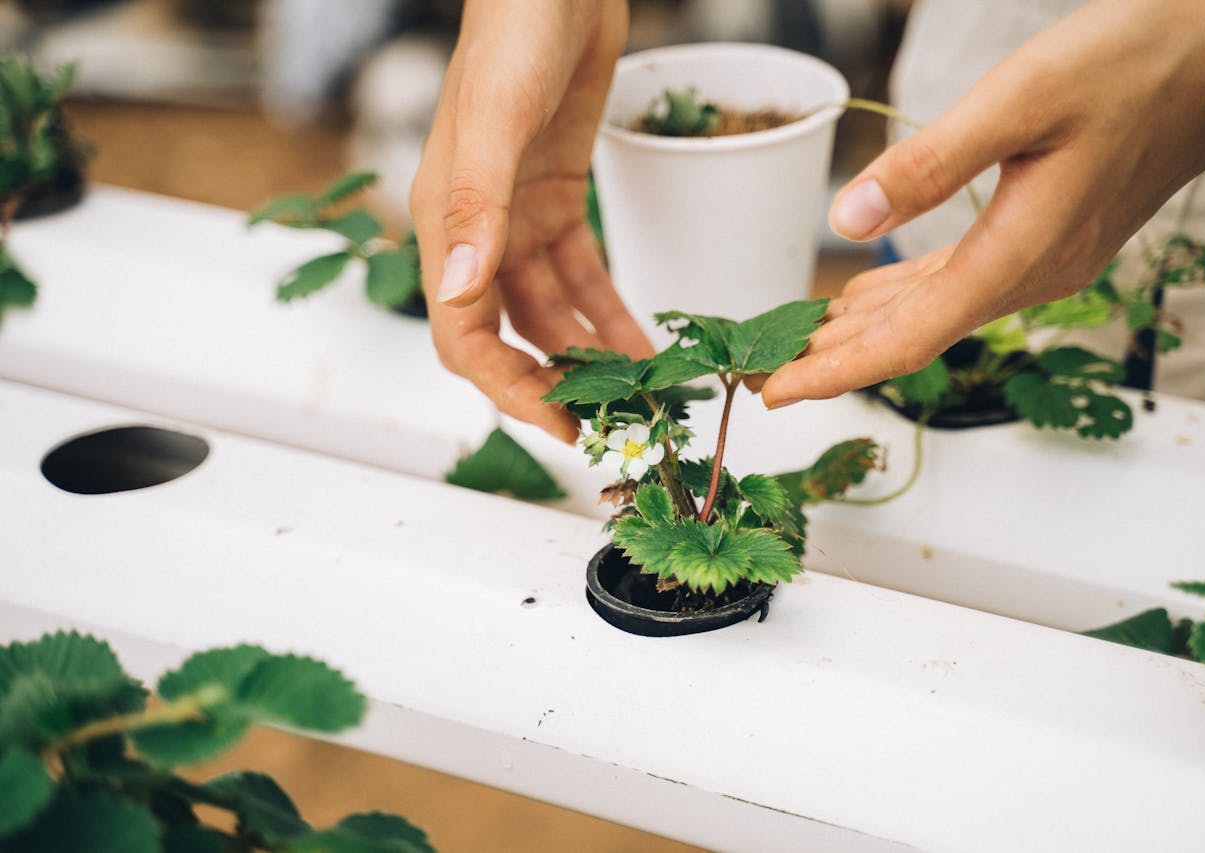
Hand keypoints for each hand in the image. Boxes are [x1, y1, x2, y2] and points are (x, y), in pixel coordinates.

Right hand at [410, 0, 651, 442]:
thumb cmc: (517, 28)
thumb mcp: (496, 119)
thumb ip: (477, 206)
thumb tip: (462, 292)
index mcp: (448, 221)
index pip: (464, 334)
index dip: (508, 387)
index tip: (560, 423)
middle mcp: (477, 229)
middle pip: (507, 334)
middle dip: (552, 382)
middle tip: (607, 422)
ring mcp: (517, 216)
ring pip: (548, 312)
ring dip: (586, 354)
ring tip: (636, 393)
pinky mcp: (557, 198)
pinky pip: (580, 276)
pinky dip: (607, 312)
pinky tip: (639, 342)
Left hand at [763, 0, 1204, 407]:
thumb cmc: (1134, 63)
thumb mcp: (1020, 100)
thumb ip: (929, 167)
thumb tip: (848, 223)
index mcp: (1019, 255)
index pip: (908, 340)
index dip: (835, 372)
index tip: (775, 392)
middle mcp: (1032, 273)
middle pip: (914, 335)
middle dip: (835, 359)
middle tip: (765, 372)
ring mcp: (1045, 258)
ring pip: (936, 311)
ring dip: (867, 330)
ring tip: (803, 343)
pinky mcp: (1051, 233)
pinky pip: (961, 281)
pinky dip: (908, 295)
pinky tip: (876, 296)